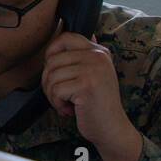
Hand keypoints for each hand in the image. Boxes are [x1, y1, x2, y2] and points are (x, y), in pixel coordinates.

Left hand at [41, 32, 141, 160]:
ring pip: (51, 76)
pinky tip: (70, 110)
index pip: (65, 37)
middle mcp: (98, 57)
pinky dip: (57, 104)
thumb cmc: (95, 104)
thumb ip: (81, 56)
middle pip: (52, 60)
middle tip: (61, 95)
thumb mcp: (92, 74)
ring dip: (53, 95)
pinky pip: (56, 90)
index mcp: (99, 51)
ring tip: (66, 103)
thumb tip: (63, 32)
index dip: (51, 53)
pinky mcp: (87, 85)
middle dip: (49, 81)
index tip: (55, 72)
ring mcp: (93, 70)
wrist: (111, 128)